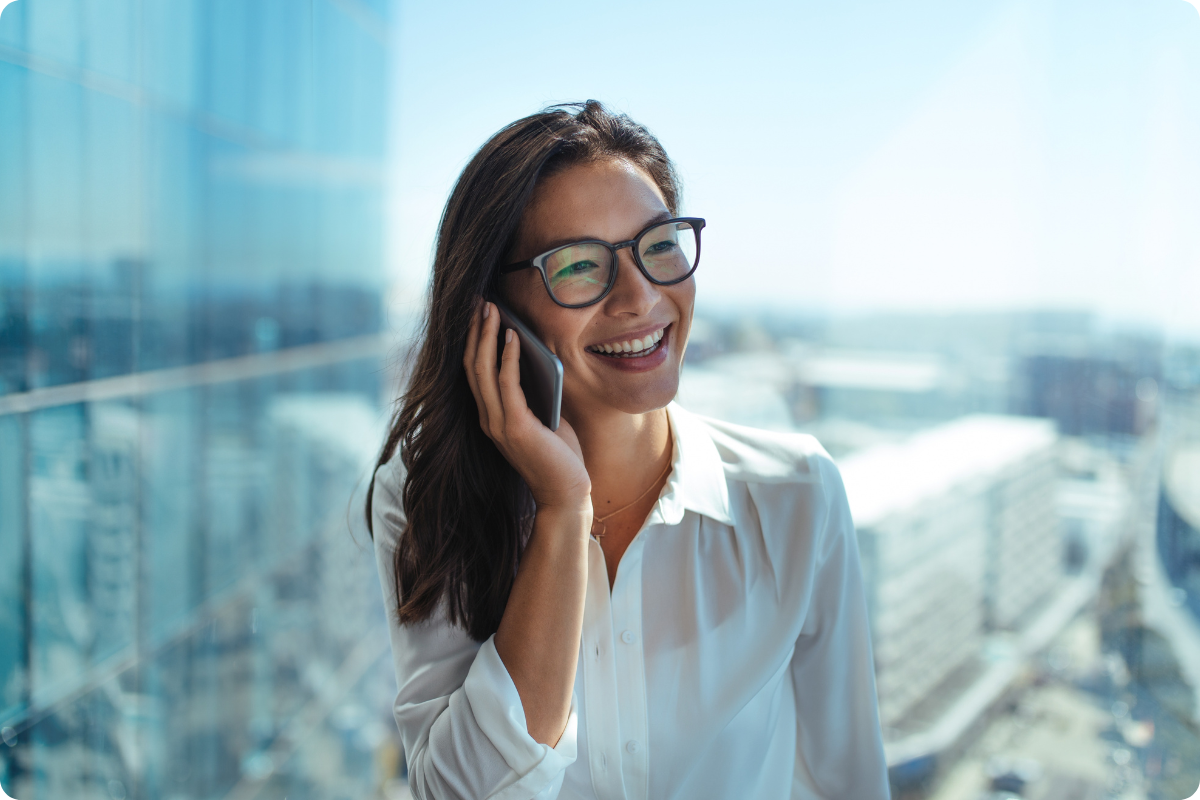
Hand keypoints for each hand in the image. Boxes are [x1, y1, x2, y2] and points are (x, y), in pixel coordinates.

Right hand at [463, 300, 591, 510]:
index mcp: (491, 416)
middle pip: (472, 366)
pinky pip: (507, 385)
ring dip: (486, 336)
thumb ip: (533, 390)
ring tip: (491, 309)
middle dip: (475, 331)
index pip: (474, 372)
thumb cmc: (559, 454)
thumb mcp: (544, 414)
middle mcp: (488, 419)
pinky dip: (507, 357)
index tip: (478, 313)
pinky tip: (512, 336)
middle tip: (480, 301)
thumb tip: (534, 354)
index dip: (474, 341)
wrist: (566, 492)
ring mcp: (498, 424)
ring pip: (483, 371)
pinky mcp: (515, 427)